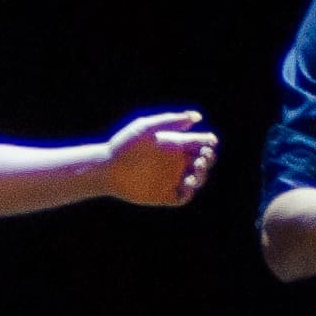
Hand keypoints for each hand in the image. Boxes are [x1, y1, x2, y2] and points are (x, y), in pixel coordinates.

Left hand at [102, 110, 216, 207]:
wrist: (106, 168)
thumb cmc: (124, 145)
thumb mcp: (147, 128)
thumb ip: (170, 121)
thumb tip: (197, 118)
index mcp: (174, 144)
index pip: (200, 144)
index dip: (209, 144)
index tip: (209, 143)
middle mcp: (175, 162)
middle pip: (203, 162)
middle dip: (208, 159)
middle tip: (201, 158)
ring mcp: (171, 179)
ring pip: (196, 180)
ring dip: (201, 176)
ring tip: (195, 171)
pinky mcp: (163, 195)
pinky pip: (183, 197)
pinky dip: (189, 192)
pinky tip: (186, 184)